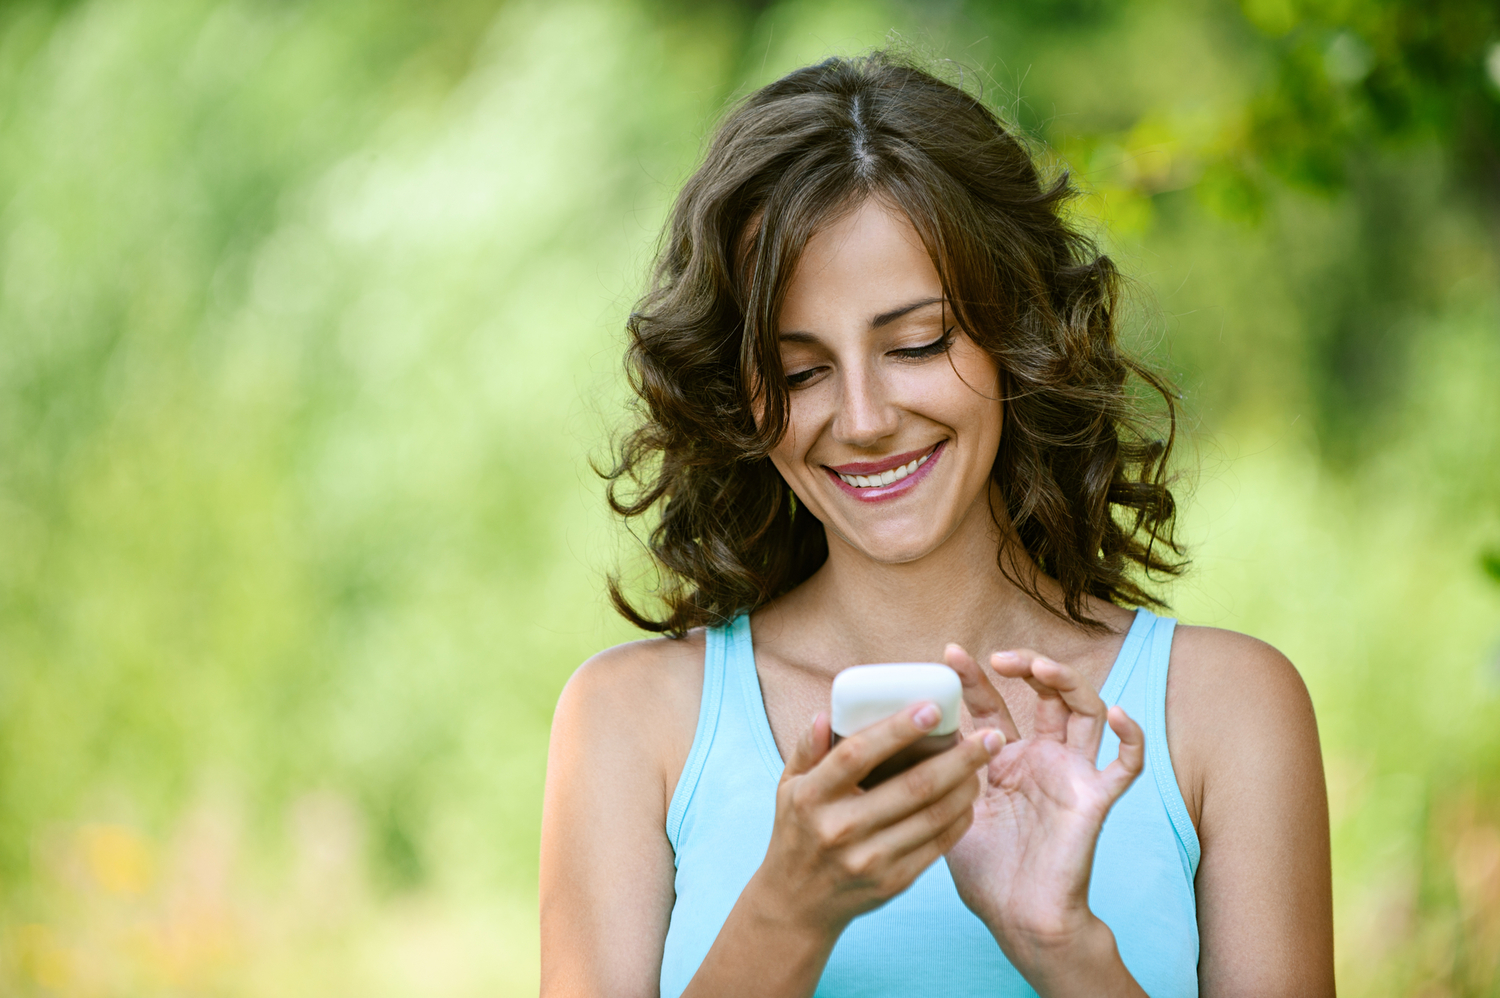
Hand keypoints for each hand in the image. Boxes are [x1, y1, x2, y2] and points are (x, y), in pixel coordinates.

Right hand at [748, 702, 1002, 939]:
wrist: (797, 904)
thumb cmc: (797, 832)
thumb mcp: (788, 787)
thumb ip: (807, 748)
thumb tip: (827, 713)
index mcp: (812, 796)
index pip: (858, 754)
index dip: (898, 730)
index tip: (933, 709)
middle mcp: (840, 828)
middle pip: (912, 786)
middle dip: (959, 757)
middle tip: (990, 735)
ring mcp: (868, 859)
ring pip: (933, 816)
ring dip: (966, 785)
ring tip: (985, 761)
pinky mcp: (892, 882)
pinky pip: (937, 845)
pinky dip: (960, 818)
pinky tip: (970, 797)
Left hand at [942, 645, 1144, 984]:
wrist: (1018, 919)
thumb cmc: (984, 871)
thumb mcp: (948, 808)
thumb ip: (933, 771)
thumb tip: (895, 733)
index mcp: (1005, 760)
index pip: (992, 704)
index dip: (973, 678)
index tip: (948, 654)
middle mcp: (1042, 758)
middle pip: (1045, 694)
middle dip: (1026, 665)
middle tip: (998, 657)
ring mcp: (1071, 774)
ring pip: (1085, 712)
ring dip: (1068, 682)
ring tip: (1042, 668)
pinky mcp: (1095, 799)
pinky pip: (1126, 764)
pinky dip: (1130, 736)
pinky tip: (1117, 713)